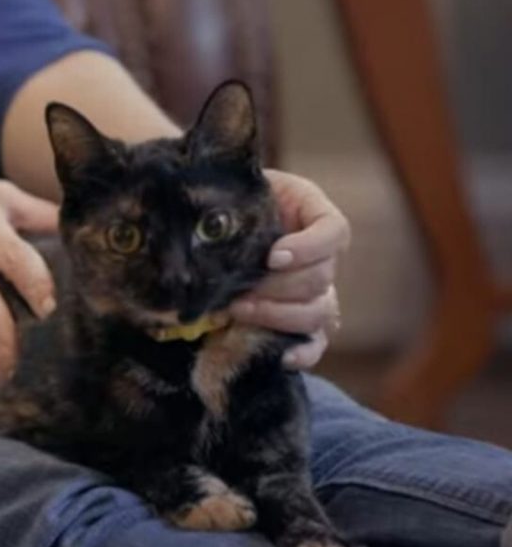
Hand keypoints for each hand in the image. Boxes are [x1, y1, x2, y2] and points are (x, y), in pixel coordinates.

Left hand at [229, 170, 349, 368]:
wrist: (212, 228)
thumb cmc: (225, 203)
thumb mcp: (233, 190)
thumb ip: (233, 202)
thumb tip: (212, 221)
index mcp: (313, 214)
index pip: (334, 231)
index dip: (310, 247)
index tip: (273, 257)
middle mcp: (323, 255)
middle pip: (321, 277)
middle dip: (278, 287)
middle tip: (240, 291)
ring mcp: (317, 290)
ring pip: (318, 312)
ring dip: (278, 315)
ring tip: (238, 310)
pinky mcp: (302, 321)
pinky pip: (316, 342)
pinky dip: (303, 352)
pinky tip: (281, 356)